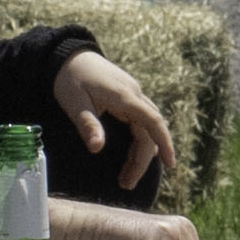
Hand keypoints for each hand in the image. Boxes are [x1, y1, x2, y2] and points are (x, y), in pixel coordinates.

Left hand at [52, 45, 173, 195]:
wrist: (67, 55)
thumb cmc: (69, 79)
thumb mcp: (74, 102)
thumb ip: (87, 124)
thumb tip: (97, 148)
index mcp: (124, 96)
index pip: (152, 121)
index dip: (164, 143)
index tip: (171, 164)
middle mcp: (134, 94)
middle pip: (149, 130)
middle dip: (142, 160)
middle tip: (126, 183)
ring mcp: (132, 94)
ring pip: (146, 126)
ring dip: (140, 152)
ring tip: (126, 176)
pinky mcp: (127, 96)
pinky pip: (141, 120)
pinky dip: (139, 140)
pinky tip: (132, 155)